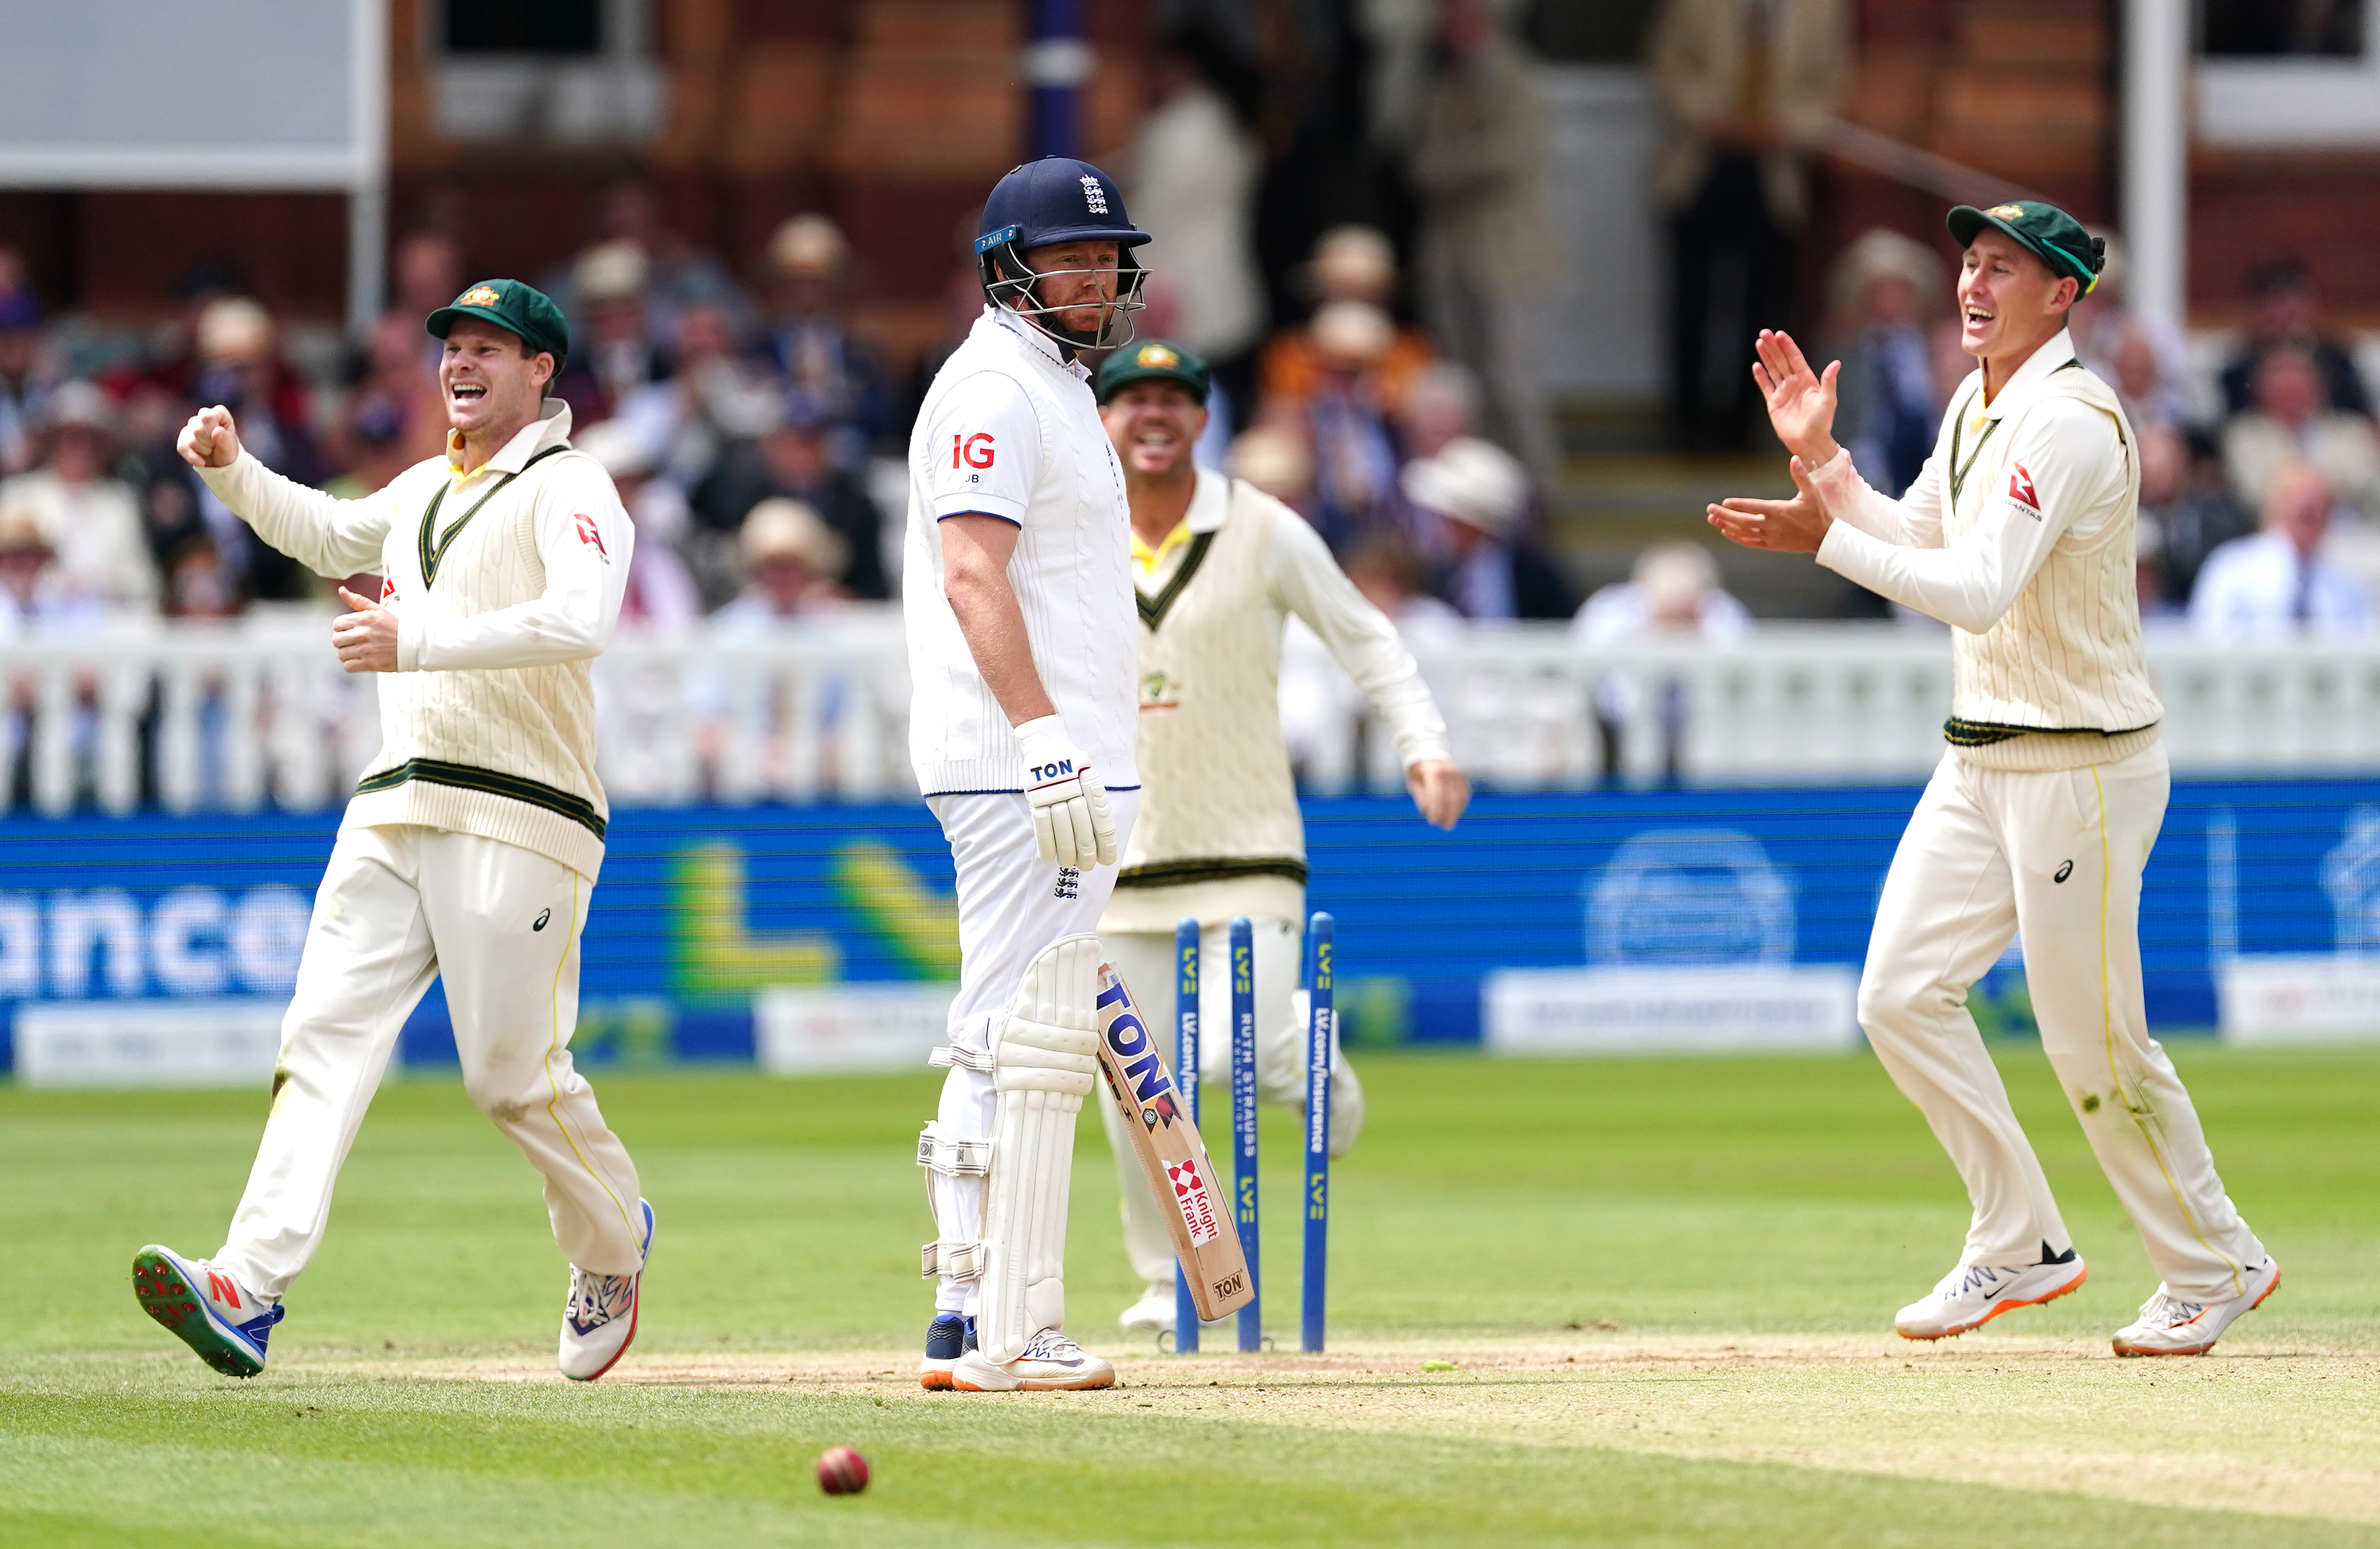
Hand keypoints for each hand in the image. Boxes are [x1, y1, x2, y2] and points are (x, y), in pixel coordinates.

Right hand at [177, 405, 241, 468]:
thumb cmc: (228, 450)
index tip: (221, 437)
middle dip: (209, 442)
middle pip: (198, 429)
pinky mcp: (183, 436)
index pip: (209, 416)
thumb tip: (216, 431)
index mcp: (219, 413)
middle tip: (216, 445)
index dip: (213, 430)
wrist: (221, 463)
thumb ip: (225, 439)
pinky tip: (201, 462)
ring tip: (211, 450)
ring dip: (203, 450)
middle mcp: (204, 415)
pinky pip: (182, 447)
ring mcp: (192, 425)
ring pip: (191, 439)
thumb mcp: (231, 447)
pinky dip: (192, 457)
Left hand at [331, 585, 399, 672]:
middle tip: (355, 642)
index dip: (343, 628)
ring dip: (348, 654)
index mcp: (363, 619)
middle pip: (336, 640)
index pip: (337, 624)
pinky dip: (353, 665)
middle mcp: (363, 634)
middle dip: (344, 641)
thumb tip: (341, 590)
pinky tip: (362, 660)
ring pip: (341, 654)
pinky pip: (348, 666)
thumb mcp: (377, 610)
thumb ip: (357, 600)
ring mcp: (366, 650)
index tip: (352, 630)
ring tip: (359, 651)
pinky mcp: (370, 664)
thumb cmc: (394, 627)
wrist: (414, 644)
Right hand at [1015, 715, 1117, 868]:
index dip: (1106, 843)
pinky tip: (1048, 858)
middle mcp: (1073, 788)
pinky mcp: (1035, 796)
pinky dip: (1045, 844)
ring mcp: (1053, 792)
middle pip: (1082, 828)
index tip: (1107, 860)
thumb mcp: (1089, 774)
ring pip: (1062, 829)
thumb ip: (1096, 800)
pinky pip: (1040, 825)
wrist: (1045, 744)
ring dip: (1066, 852)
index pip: (1102, 819)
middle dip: (1086, 852)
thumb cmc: (1072, 765)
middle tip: (1087, 866)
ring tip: (1069, 865)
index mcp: (1092, 783)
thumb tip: (1104, 836)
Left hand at [1406, 758, 1469, 830]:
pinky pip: (1464, 794)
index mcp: (1434, 772)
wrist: (1429, 753)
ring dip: (1456, 812)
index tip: (1433, 822)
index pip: (1437, 794)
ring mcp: (1457, 774)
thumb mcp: (1414, 782)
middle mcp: (1448, 772)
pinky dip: (1461, 806)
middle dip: (1449, 814)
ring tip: (1449, 823)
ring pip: (1460, 797)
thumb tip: (1428, 813)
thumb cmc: (1418, 771)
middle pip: (1452, 797)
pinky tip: (1455, 813)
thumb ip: (1421, 797)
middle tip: (1445, 826)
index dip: (1436, 809)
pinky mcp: (1462, 778)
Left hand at [1706, 455, 1832, 553]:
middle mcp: (1772, 525)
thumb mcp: (1811, 492)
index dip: (1738, 505)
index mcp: (1779, 511)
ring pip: (1743, 532)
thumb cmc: (1818, 513)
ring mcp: (1770, 536)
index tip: (1724, 502)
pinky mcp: (1771, 544)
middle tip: (1709, 509)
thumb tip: (1794, 458)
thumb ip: (1801, 475)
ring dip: (1726, 525)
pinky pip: (1749, 542)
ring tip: (1712, 519)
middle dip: (1724, 515)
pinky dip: (1736, 537)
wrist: (1824, 538)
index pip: (1753, 507)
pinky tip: (1726, 531)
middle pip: (1742, 521)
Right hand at [1750, 331, 1840, 466]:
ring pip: (1773, 370)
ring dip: (1766, 357)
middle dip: (1773, 346)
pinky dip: (1761, 376)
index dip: (1788, 346)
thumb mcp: (1828, 400)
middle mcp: (1794, 384)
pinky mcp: (1774, 403)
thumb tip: (1836, 363)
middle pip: (1781, 360)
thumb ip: (1829, 381)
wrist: (1809, 442)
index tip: (1780, 334)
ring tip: (1759, 342)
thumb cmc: (1822, 422)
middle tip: (1764, 332)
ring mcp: (1783, 392)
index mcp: (1807, 380)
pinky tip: (1756, 365)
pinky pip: (1766, 386)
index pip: (1795, 358)